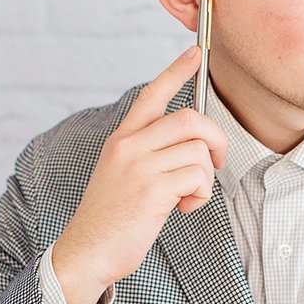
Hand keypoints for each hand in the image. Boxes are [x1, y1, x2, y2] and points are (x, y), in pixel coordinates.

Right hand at [50, 46, 228, 303]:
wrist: (88, 250)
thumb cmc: (112, 218)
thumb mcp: (122, 174)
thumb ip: (149, 153)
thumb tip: (193, 145)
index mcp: (122, 139)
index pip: (151, 95)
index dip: (176, 72)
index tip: (196, 53)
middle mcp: (129, 146)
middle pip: (190, 119)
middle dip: (215, 139)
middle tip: (216, 162)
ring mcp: (139, 166)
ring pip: (198, 152)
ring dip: (204, 179)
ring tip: (187, 197)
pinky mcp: (151, 190)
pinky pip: (198, 177)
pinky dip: (201, 195)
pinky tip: (183, 209)